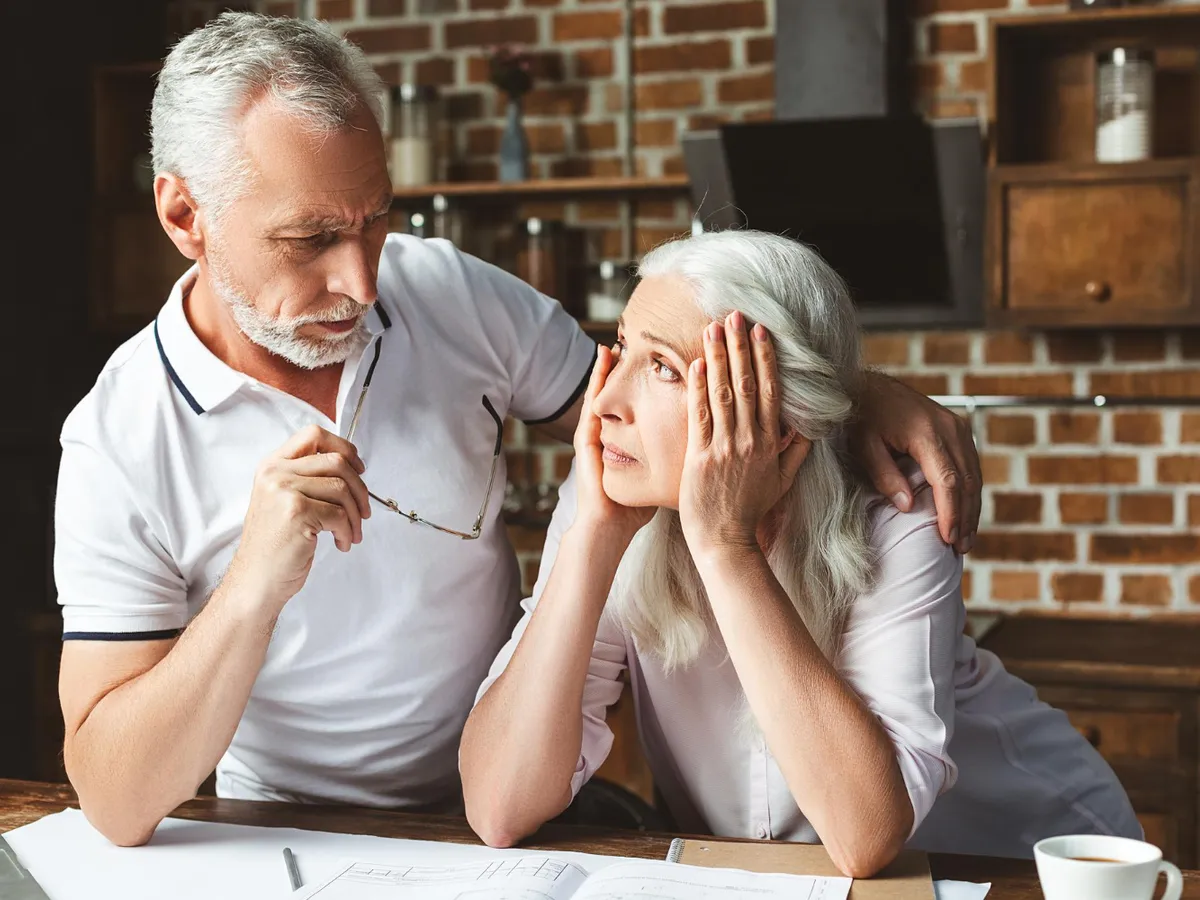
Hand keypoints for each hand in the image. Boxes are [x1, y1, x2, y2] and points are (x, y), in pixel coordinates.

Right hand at [229, 425, 370, 609]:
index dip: (344, 448)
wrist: (256, 580)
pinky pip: (340, 514)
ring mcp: (284, 490)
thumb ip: (308, 478)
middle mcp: (275, 473)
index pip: (314, 435)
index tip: (359, 468)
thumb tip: (352, 466)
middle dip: (360, 489)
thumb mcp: (283, 500)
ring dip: (356, 515)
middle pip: (337, 461)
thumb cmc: (275, 545)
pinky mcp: (296, 512)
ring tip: (352, 533)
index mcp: (272, 465)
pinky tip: (341, 543)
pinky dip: (348, 531)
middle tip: (364, 512)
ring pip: (342, 488)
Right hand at [571, 345, 653, 540]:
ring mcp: (595, 438)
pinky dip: (596, 383)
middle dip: (626, 371)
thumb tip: (697, 456)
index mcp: (626, 444)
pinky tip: (602, 365)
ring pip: (603, 396)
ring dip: (607, 371)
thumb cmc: (632, 512)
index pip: (637, 407)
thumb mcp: (656, 481)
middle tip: (635, 342)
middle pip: (619, 397)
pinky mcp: (585, 443)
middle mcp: (609, 437)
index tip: (661, 360)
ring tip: (614, 345)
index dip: (647, 385)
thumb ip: (671, 466)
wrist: (608, 530)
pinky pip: (591, 404)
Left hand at [679, 312, 809, 556]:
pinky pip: (700, 416)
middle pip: (745, 384)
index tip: (761, 331)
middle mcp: (749, 440)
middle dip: (740, 346)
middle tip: (735, 314)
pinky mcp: (701, 457)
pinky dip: (698, 389)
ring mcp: (725, 448)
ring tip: (713, 327)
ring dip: (718, 357)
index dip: (764, 357)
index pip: (768, 390)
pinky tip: (696, 364)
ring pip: (723, 394)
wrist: (725, 539)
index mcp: (769, 443)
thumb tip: (808, 425)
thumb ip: (796, 451)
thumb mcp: (783, 481)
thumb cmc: (751, 510)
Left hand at [848, 373, 980, 552]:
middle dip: (966, 518)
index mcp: (927, 433)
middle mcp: (950, 428)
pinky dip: (970, 492)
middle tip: (960, 549)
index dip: (951, 513)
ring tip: (965, 540)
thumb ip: (884, 474)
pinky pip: (970, 465)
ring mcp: (957, 426)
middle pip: (967, 481)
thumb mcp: (864, 445)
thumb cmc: (862, 416)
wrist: (870, 386)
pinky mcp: (958, 429)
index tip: (949, 539)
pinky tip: (964, 513)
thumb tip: (908, 506)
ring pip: (974, 475)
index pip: (948, 481)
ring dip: (972, 508)